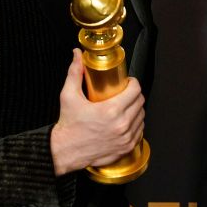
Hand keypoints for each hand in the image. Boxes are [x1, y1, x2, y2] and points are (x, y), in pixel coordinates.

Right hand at [50, 49, 145, 175]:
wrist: (64, 152)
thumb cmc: (68, 126)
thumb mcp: (69, 96)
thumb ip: (74, 73)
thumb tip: (77, 54)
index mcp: (112, 110)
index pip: (136, 90)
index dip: (133, 83)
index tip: (127, 82)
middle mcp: (122, 124)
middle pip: (140, 102)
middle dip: (134, 95)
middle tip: (125, 93)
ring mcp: (126, 137)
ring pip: (141, 116)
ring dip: (136, 109)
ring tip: (125, 107)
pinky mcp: (127, 147)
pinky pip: (140, 131)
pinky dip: (136, 124)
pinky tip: (126, 121)